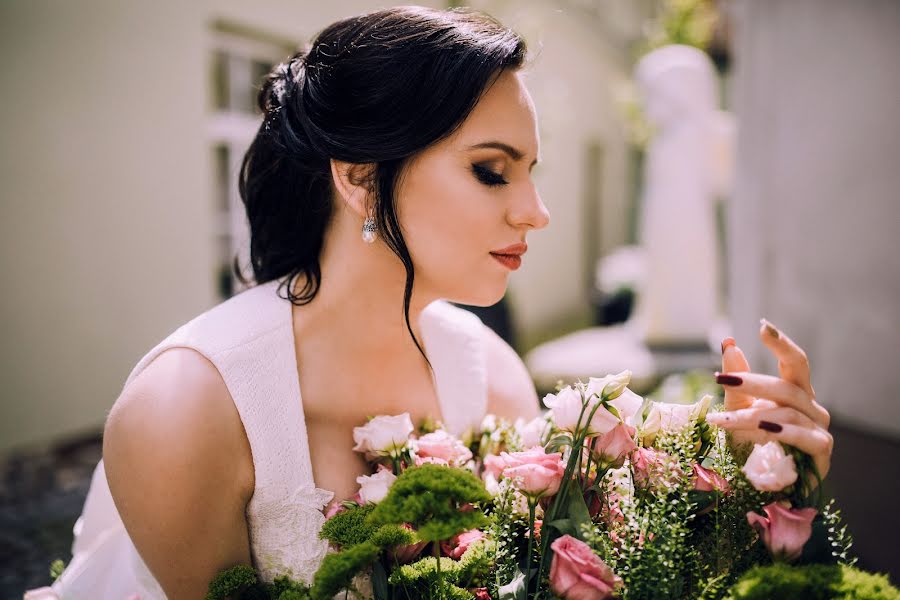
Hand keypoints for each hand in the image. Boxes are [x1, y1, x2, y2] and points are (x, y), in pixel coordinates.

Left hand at [705, 319, 832, 480]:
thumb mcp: (738, 406)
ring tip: (722, 420)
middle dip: (753, 382)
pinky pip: (803, 436)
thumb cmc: (752, 441)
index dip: (782, 343)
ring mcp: (819, 428)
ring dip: (751, 415)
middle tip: (722, 379)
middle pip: (787, 386)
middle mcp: (811, 406)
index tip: (763, 326)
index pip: (796, 361)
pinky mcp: (821, 450)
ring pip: (787, 412)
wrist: (762, 481)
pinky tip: (763, 429)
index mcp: (795, 391)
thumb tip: (729, 344)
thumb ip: (736, 378)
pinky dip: (782, 431)